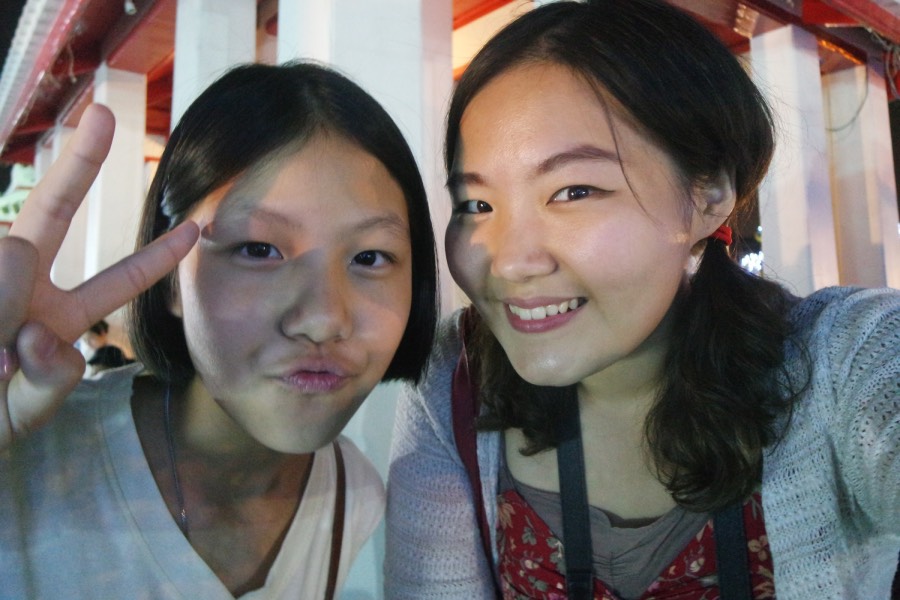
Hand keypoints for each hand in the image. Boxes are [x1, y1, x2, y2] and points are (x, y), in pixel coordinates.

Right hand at [0, 104, 198, 449]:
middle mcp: (21, 288)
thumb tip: (39, 333)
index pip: (116, 282)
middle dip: (80, 165)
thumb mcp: (24, 412)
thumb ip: (48, 381)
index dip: (156, 257)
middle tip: (107, 115)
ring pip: (6, 256)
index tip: (195, 227)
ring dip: (2, 318)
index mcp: (58, 319)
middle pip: (51, 213)